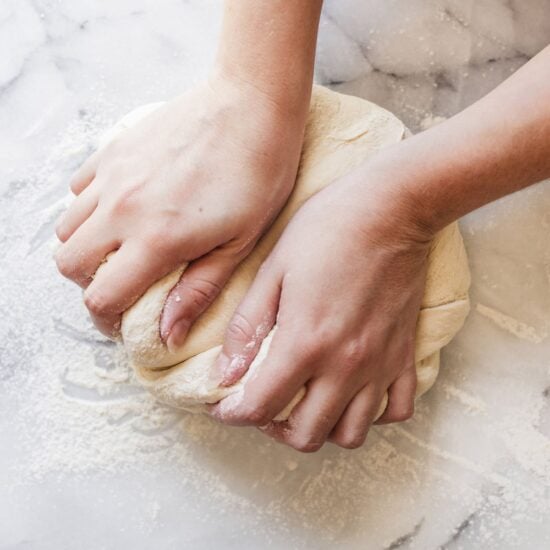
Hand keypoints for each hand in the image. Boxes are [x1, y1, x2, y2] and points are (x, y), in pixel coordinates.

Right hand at [55, 74, 306, 343]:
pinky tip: (124, 208)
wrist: (252, 104)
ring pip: (67, 228)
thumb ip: (198, 290)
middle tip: (125, 283)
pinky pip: (78, 189)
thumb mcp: (239, 243)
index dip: (109, 319)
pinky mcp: (114, 150)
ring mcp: (113, 176)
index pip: (100, 297)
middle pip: (69, 264)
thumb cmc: (260, 174)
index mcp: (157, 239)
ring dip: (88, 247)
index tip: (129, 318)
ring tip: (123, 247)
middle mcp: (123, 208)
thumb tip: (168, 333)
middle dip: (92, 284)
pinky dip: (90, 208)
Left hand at [210, 169, 432, 451]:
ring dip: (321, 428)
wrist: (391, 209)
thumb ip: (247, 327)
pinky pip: (397, 409)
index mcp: (305, 342)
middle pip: (306, 435)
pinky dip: (372, 414)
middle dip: (273, 428)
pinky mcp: (404, 353)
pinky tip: (352, 392)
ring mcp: (379, 363)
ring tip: (305, 403)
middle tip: (262, 404)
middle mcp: (345, 365)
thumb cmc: (327, 230)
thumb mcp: (273, 270)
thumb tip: (224, 374)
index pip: (261, 406)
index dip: (233, 414)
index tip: (224, 406)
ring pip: (352, 433)